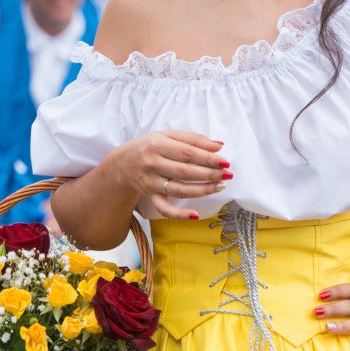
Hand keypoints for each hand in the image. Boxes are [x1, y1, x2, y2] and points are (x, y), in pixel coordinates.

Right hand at [111, 131, 228, 219]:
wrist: (122, 164)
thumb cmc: (149, 147)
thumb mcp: (167, 135)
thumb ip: (193, 139)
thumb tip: (218, 145)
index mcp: (158, 145)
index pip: (187, 153)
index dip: (207, 158)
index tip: (224, 162)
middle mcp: (153, 164)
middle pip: (185, 171)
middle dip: (209, 174)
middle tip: (227, 175)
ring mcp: (151, 183)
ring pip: (180, 190)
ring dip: (202, 190)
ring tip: (220, 186)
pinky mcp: (150, 197)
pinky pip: (165, 209)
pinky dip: (180, 214)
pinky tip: (195, 215)